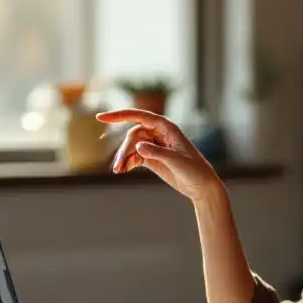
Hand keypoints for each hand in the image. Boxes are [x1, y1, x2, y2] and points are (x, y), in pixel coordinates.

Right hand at [96, 109, 221, 201]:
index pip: (140, 116)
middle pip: (133, 135)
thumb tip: (137, 146)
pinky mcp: (152, 157)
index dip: (119, 115)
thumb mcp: (176, 161)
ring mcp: (155, 145)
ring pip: (131, 146)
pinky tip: (123, 170)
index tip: (100, 118)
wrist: (202, 186)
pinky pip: (134, 156)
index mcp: (167, 127)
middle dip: (123, 149)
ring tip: (118, 171)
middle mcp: (159, 133)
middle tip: (118, 166)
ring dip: (123, 157)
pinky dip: (127, 162)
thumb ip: (157, 153)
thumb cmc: (194, 170)